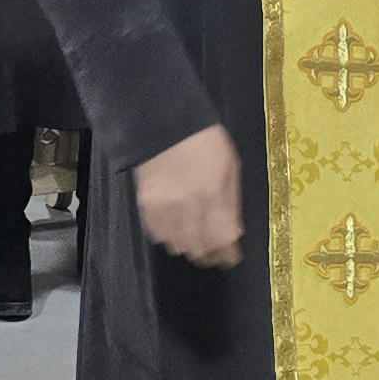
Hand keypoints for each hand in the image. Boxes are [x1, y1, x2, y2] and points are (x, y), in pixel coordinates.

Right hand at [135, 124, 244, 268]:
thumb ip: (232, 202)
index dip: (228, 255)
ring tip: (195, 240)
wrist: (165, 122)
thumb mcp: (231, 167)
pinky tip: (175, 228)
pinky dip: (168, 236)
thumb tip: (233, 230)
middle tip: (214, 252)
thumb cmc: (206, 142)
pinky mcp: (146, 206)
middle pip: (199, 249)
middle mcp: (188, 208)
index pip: (222, 241)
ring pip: (178, 246)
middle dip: (210, 254)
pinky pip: (157, 234)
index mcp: (214, 197)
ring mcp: (164, 209)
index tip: (231, 257)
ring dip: (189, 246)